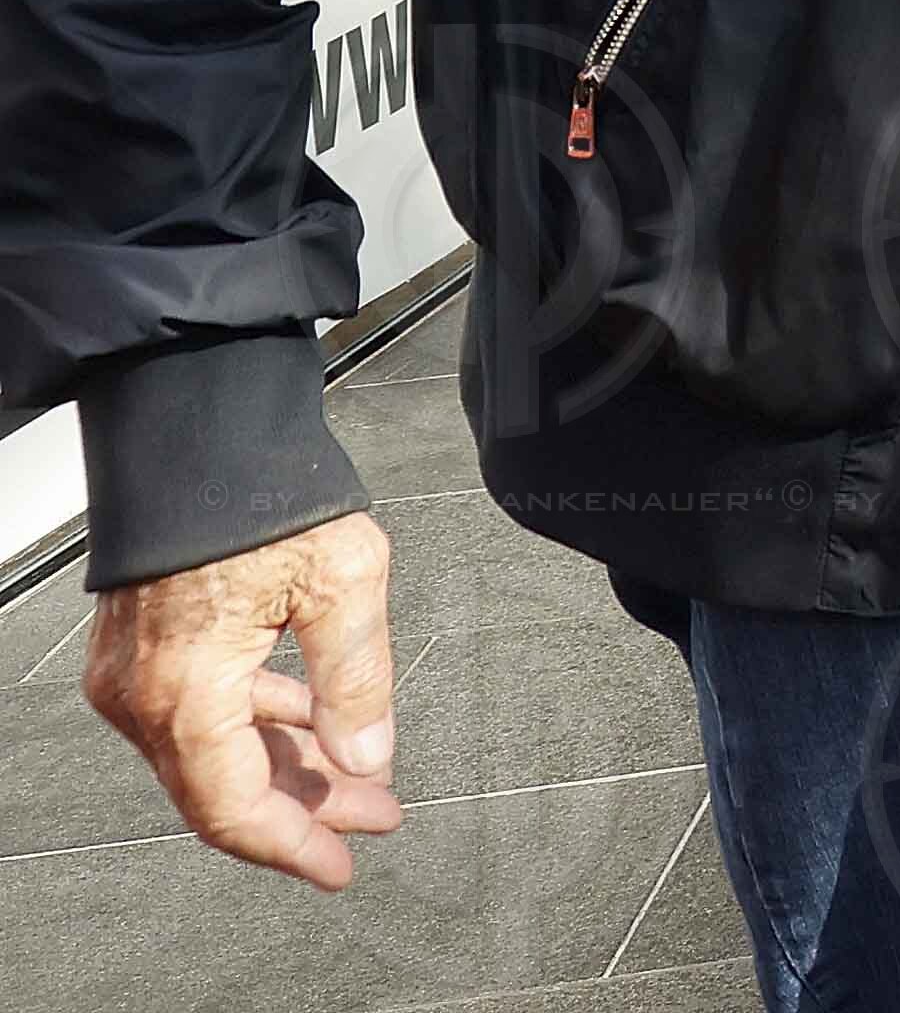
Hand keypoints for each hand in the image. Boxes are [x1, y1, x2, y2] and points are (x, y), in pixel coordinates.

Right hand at [84, 511, 400, 887]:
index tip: (340, 864)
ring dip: (289, 765)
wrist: (197, 427)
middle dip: (304, 808)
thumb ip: (357, 679)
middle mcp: (142, 693)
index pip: (232, 807)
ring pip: (215, 751)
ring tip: (361, 776)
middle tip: (372, 817)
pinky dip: (260, 723)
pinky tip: (314, 724)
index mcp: (184, 690)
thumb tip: (370, 756)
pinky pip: (203, 711)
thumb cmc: (259, 490)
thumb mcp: (344, 578)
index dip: (290, 844)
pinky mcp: (145, 646)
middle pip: (223, 787)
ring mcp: (135, 671)